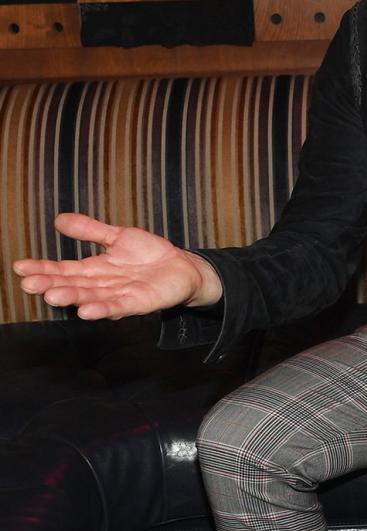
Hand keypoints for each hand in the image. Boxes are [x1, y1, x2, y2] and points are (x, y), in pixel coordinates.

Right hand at [12, 212, 222, 319]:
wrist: (183, 267)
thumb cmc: (149, 255)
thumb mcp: (118, 236)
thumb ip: (90, 230)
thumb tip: (58, 220)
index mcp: (95, 269)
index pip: (64, 269)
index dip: (42, 269)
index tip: (19, 267)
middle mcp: (103, 284)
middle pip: (73, 285)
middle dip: (51, 285)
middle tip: (28, 284)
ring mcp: (121, 295)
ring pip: (92, 296)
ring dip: (73, 297)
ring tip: (52, 296)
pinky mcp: (141, 302)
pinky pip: (119, 306)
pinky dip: (103, 308)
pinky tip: (86, 311)